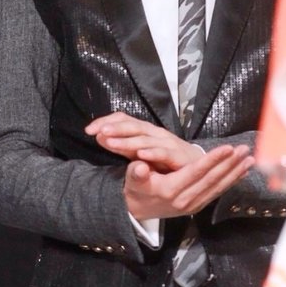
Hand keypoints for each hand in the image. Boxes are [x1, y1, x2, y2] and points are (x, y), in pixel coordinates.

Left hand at [85, 112, 201, 171]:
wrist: (197, 166)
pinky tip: (141, 155)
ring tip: (112, 142)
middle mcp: (155, 133)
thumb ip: (121, 144)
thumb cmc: (165, 158)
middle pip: (133, 126)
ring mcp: (167, 143)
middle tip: (98, 131)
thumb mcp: (139, 151)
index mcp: (145, 130)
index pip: (123, 120)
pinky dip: (152, 153)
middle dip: (116, 128)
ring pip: (145, 140)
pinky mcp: (177, 156)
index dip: (106, 122)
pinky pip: (163, 153)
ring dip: (128, 141)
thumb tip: (98, 136)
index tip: (88, 130)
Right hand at [123, 144, 252, 219]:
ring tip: (249, 159)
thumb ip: (136, 173)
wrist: (135, 212)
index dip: (212, 160)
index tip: (227, 148)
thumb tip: (140, 166)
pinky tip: (241, 173)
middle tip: (245, 150)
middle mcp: (185, 200)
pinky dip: (230, 182)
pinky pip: (217, 192)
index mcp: (170, 190)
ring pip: (218, 187)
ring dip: (234, 173)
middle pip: (212, 179)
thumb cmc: (135, 190)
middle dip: (230, 164)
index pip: (196, 172)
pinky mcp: (197, 206)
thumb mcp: (132, 180)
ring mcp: (193, 205)